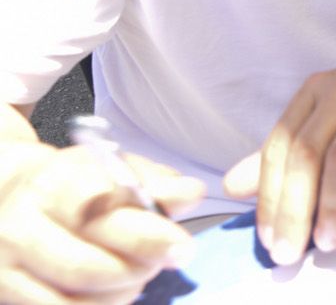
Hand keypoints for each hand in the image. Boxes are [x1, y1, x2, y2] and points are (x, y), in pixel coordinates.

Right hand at [0, 139, 201, 304]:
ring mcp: (8, 263)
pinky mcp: (7, 292)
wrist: (6, 199)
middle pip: (87, 265)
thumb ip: (153, 182)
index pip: (101, 215)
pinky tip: (118, 291)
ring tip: (144, 273)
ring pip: (74, 296)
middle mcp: (22, 224)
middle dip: (139, 269)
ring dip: (122, 291)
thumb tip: (192, 193)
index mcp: (52, 184)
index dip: (147, 236)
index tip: (182, 246)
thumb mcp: (110, 168)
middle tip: (170, 259)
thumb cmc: (71, 185)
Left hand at [224, 54, 335, 266]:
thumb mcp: (334, 124)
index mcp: (316, 90)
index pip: (280, 145)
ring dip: (335, 203)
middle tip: (292, 252)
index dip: (270, 195)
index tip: (270, 239)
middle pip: (308, 151)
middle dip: (296, 207)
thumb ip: (287, 154)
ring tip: (330, 242)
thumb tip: (231, 186)